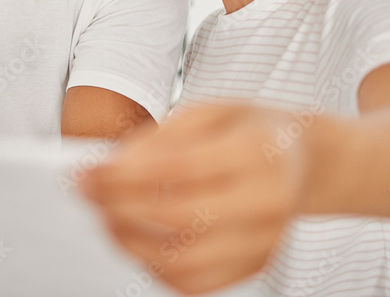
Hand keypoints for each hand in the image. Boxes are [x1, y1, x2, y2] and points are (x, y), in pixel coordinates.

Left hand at [81, 103, 309, 294]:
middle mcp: (266, 201)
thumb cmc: (252, 132)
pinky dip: (155, 267)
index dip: (123, 174)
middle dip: (118, 206)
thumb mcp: (211, 110)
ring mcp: (264, 240)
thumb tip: (113, 166)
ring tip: (107, 218)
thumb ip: (161, 136)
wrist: (303, 163)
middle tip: (88, 193)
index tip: (86, 172)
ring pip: (184, 260)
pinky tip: (137, 241)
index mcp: (257, 151)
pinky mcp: (255, 265)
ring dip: (130, 242)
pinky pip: (197, 282)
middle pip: (177, 216)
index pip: (178, 168)